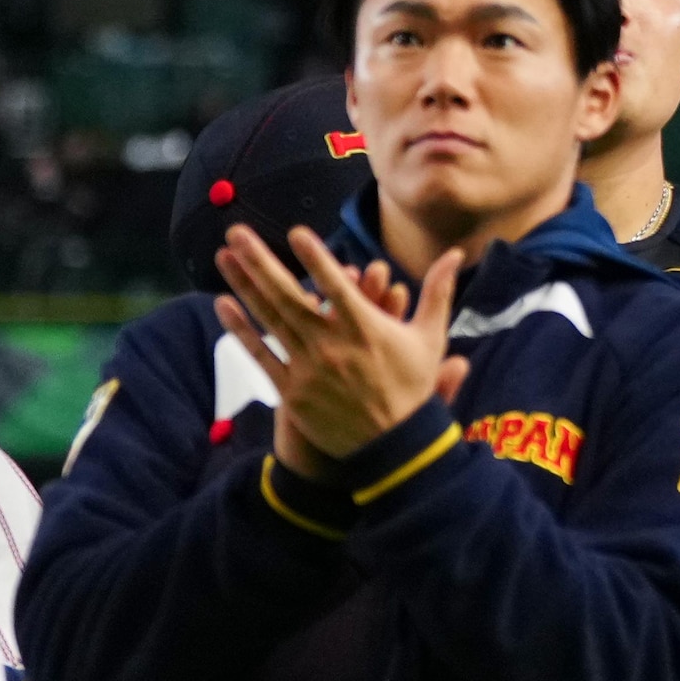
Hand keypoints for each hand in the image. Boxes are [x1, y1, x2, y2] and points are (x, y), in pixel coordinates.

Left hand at [217, 225, 469, 475]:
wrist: (393, 448)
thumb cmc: (414, 388)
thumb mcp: (431, 337)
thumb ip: (438, 291)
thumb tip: (457, 254)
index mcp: (366, 328)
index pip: (336, 286)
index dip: (316, 258)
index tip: (296, 232)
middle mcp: (332, 345)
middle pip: (289, 296)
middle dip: (260, 261)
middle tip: (237, 232)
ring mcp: (308, 368)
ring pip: (270, 319)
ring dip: (244, 285)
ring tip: (223, 255)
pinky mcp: (292, 391)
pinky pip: (262, 355)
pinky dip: (241, 330)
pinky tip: (222, 304)